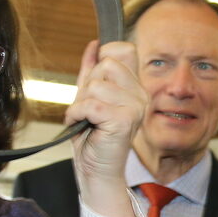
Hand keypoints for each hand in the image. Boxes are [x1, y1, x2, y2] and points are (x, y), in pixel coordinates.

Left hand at [67, 39, 146, 216]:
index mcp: (136, 88)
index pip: (123, 50)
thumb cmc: (92, 139)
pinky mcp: (125, 120)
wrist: (95, 171)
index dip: (102, 61)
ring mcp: (135, 107)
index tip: (94, 84)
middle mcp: (141, 95)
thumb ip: (91, 71)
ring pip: (96, 85)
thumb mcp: (89, 98)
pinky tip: (81, 126)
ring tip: (85, 120)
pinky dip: (77, 114)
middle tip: (88, 109)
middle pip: (107, 64)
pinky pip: (91, 104)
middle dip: (87, 86)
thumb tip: (94, 44)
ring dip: (80, 103)